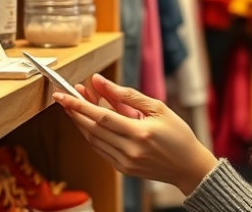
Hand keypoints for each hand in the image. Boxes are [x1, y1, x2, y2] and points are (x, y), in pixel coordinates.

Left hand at [54, 74, 218, 195]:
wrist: (188, 166)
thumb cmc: (178, 134)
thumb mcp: (158, 108)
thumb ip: (127, 95)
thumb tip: (101, 82)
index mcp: (140, 133)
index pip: (101, 116)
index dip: (80, 104)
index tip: (63, 95)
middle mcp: (130, 150)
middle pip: (92, 128)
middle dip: (75, 111)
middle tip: (64, 96)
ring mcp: (124, 162)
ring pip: (93, 140)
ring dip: (81, 122)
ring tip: (76, 105)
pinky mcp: (123, 169)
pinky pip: (100, 149)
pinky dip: (92, 134)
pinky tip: (90, 122)